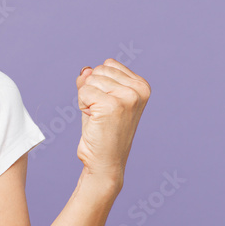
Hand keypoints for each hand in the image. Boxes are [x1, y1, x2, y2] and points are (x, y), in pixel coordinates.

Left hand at [75, 58, 150, 186]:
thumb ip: (93, 81)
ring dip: (86, 99)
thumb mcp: (98, 99)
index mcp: (142, 85)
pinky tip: (94, 120)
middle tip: (101, 113)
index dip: (99, 84)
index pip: (107, 65)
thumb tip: (85, 69)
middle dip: (92, 90)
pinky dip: (82, 105)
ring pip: (89, 80)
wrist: (105, 161)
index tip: (107, 104)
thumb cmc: (102, 130)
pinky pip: (83, 91)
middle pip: (98, 70)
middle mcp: (138, 90)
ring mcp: (127, 97)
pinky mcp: (112, 105)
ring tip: (98, 117)